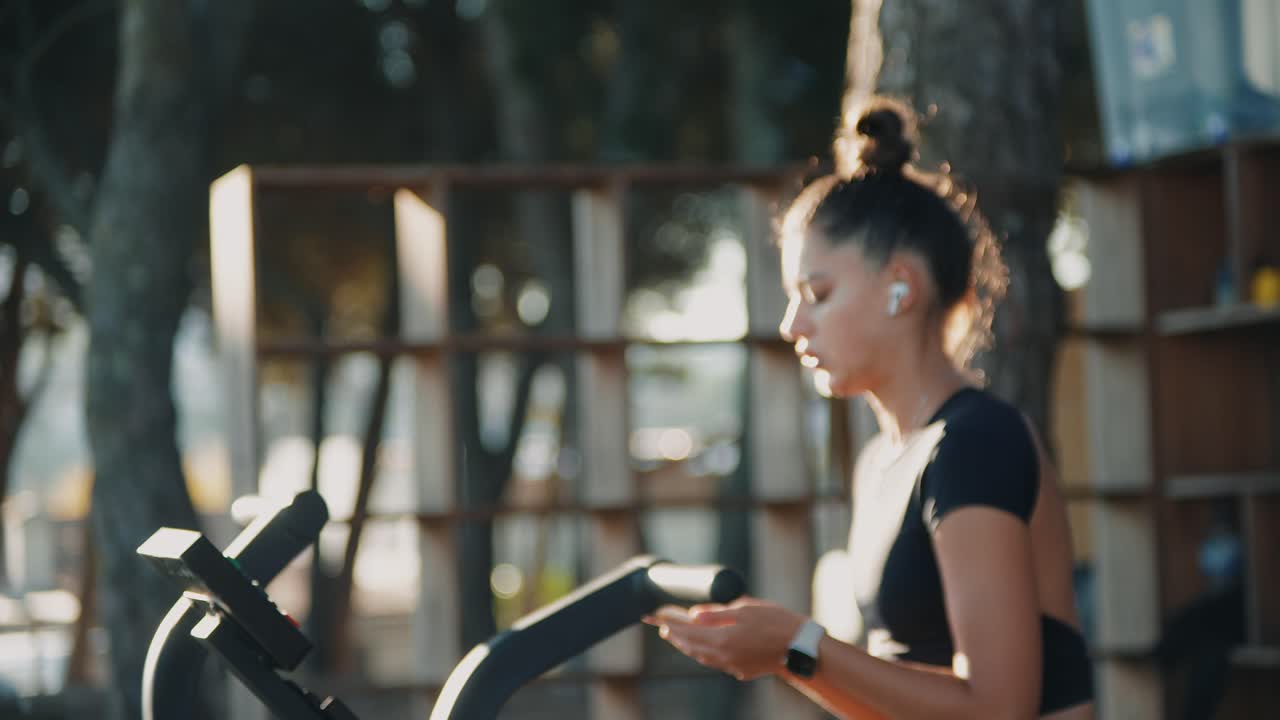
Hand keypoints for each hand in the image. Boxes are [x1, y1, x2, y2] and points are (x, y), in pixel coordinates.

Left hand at [643, 596, 806, 680]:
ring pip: (703, 657)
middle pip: (692, 647)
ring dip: (689, 647)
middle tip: (664, 628)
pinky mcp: (743, 671)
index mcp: (722, 639)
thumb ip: (716, 613)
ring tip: (679, 639)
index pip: (688, 631)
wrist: (799, 647)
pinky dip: (706, 654)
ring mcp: (733, 666)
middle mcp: (724, 656)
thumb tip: (693, 614)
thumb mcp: (745, 608)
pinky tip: (706, 649)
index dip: (672, 624)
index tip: (658, 618)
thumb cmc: (775, 622)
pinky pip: (717, 662)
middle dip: (677, 637)